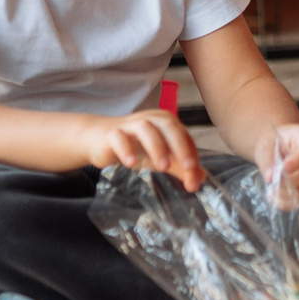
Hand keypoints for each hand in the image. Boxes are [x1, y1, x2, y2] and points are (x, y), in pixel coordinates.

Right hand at [80, 108, 204, 190]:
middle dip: (180, 146)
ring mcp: (130, 125)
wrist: (99, 139)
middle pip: (169, 126)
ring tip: (163, 167)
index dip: (192, 154)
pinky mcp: (111, 134)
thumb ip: (179, 167)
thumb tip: (198, 180)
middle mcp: (150, 119)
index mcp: (165, 121)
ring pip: (145, 129)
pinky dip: (126, 149)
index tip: (195, 175)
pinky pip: (119, 138)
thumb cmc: (134, 146)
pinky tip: (131, 164)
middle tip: (188, 167)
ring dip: (157, 146)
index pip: (184, 135)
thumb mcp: (160, 157)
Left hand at [255, 122, 298, 208]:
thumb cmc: (275, 144)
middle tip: (271, 182)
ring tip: (271, 191)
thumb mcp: (267, 145)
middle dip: (287, 182)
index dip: (297, 161)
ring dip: (286, 194)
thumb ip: (268, 159)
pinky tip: (277, 199)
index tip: (282, 169)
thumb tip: (270, 178)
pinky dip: (289, 203)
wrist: (281, 149)